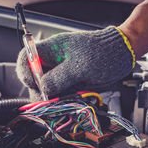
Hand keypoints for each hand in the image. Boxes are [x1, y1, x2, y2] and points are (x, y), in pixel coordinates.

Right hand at [16, 26, 134, 99]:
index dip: (25, 72)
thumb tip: (42, 89)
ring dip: (53, 96)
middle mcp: (52, 60)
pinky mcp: (67, 80)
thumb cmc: (104, 53)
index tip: (34, 84)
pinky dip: (62, 98)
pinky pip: (57, 92)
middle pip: (33, 77)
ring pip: (45, 88)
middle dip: (39, 90)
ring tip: (67, 96)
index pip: (25, 58)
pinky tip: (73, 96)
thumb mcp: (79, 67)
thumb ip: (58, 78)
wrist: (121, 54)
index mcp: (50, 49)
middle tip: (50, 98)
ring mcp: (59, 70)